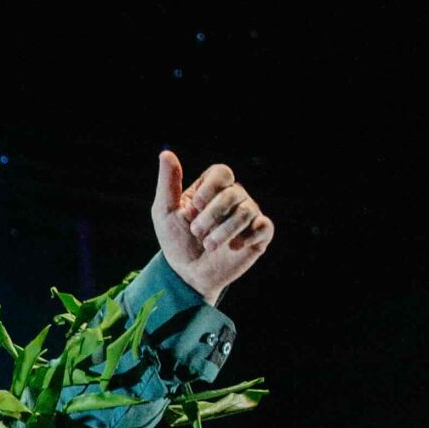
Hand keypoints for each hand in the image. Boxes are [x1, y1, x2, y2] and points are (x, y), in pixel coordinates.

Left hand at [152, 152, 273, 301]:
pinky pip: (263, 227)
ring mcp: (248, 216)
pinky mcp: (259, 236)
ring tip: (208, 245)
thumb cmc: (176, 242)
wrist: (188, 275)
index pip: (221, 173)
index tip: (194, 206)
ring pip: (246, 211)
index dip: (210, 188)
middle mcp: (234, 198)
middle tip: (196, 232)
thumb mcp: (165, 213)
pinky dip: (247, 237)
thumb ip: (168, 184)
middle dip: (212, 214)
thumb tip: (165, 153)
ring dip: (224, 231)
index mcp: (213, 189)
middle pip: (233, 192)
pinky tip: (233, 248)